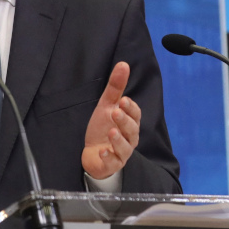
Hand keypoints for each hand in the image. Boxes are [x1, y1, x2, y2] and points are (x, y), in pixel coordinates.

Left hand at [82, 62, 140, 178]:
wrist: (93, 154)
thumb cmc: (103, 128)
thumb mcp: (106, 106)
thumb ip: (115, 87)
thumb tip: (123, 64)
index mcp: (130, 123)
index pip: (135, 115)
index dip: (131, 108)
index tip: (123, 100)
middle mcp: (129, 138)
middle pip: (132, 130)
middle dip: (125, 121)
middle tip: (116, 112)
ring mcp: (121, 153)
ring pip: (125, 147)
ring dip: (119, 140)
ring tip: (111, 132)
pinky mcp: (111, 164)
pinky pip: (113, 162)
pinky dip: (108, 157)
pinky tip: (102, 151)